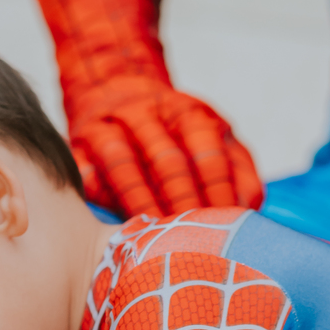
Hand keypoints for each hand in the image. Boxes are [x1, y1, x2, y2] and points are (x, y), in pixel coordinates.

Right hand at [69, 80, 262, 219]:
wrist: (115, 88)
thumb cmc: (171, 130)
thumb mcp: (211, 136)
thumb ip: (235, 167)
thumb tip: (250, 206)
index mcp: (187, 113)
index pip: (208, 152)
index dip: (217, 191)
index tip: (224, 224)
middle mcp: (147, 114)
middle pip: (167, 161)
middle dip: (182, 203)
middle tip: (192, 240)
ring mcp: (110, 126)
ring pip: (124, 164)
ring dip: (140, 204)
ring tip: (154, 238)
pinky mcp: (79, 144)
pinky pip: (85, 169)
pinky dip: (95, 192)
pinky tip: (107, 220)